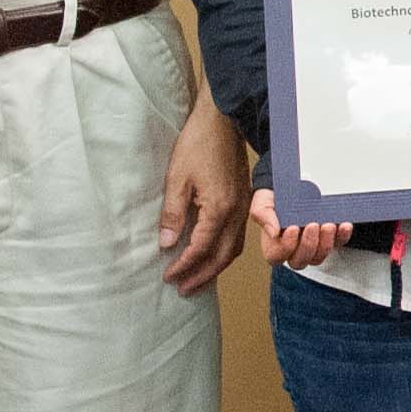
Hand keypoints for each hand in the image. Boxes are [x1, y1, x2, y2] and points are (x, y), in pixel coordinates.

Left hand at [158, 99, 251, 293]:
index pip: (201, 248)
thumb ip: (173, 214)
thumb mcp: (176, 179)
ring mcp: (244, 208)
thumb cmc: (198, 145)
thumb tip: (166, 244)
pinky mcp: (244, 202)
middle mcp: (237, 213)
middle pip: (222, 256)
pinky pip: (238, 237)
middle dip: (202, 275)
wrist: (223, 122)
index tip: (168, 277)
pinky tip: (212, 254)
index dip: (184, 265)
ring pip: (234, 249)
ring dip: (215, 267)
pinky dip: (224, 252)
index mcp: (220, 209)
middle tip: (183, 289)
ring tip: (197, 278)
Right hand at [250, 187, 346, 269]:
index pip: (277, 256)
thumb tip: (274, 232)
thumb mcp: (263, 202)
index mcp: (274, 244)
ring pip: (319, 256)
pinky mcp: (331, 238)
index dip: (286, 246)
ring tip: (328, 225)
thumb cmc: (275, 197)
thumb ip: (264, 215)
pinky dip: (343, 236)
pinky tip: (344, 225)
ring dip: (325, 243)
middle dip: (308, 245)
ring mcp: (313, 245)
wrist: (291, 183)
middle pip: (300, 261)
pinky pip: (339, 243)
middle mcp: (294, 249)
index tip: (293, 228)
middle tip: (313, 225)